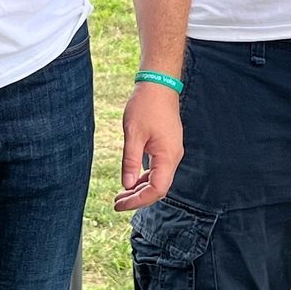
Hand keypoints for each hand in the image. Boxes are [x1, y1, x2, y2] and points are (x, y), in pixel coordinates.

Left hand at [115, 82, 182, 211]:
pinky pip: (159, 169)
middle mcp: (173, 157)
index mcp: (167, 156)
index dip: (139, 201)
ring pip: (159, 179)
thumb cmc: (146, 106)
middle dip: (138, 198)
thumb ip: (130, 161)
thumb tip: (127, 185)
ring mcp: (172, 152)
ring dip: (141, 189)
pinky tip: (132, 180)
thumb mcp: (133, 134)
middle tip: (117, 202)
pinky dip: (145, 178)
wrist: (159, 85)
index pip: (157, 190)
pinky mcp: (168, 147)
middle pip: (159, 188)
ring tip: (121, 194)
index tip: (120, 204)